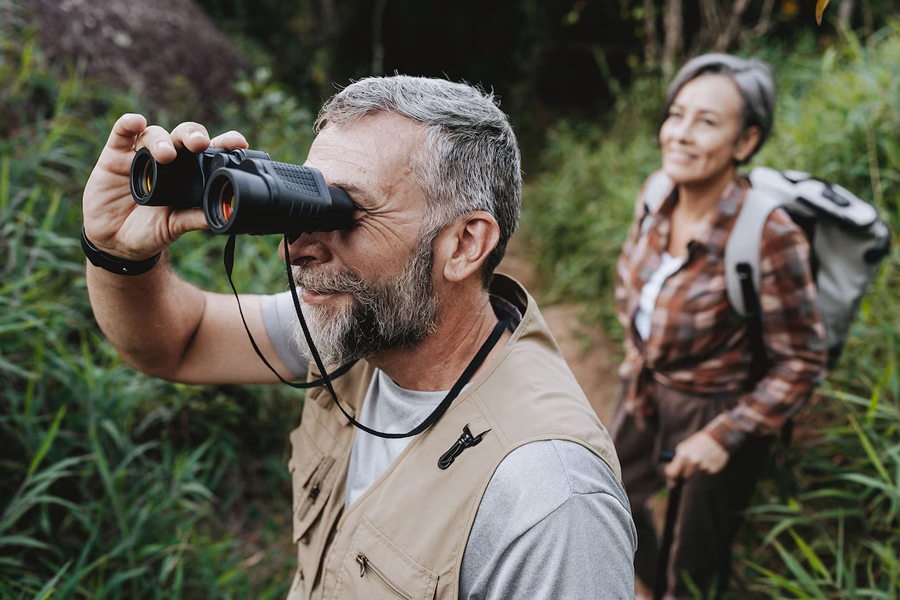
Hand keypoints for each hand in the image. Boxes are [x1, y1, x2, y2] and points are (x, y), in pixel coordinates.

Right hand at [82, 113, 248, 260]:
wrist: (116, 242)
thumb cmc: (150, 231)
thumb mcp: (175, 226)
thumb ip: (195, 218)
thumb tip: (224, 216)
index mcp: (190, 173)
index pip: (210, 151)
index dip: (225, 143)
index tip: (238, 143)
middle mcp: (169, 159)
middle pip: (184, 136)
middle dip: (194, 135)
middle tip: (200, 144)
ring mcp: (142, 155)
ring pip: (155, 134)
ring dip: (161, 140)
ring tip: (166, 156)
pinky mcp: (115, 156)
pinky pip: (122, 132)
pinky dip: (128, 123)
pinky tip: (136, 122)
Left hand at [664, 431, 728, 484]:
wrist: (717, 437)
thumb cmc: (697, 442)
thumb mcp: (684, 447)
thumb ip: (677, 461)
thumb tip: (671, 476)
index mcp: (683, 455)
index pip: (672, 473)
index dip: (671, 479)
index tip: (672, 482)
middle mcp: (693, 462)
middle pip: (685, 477)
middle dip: (685, 475)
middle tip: (689, 469)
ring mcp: (703, 466)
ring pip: (696, 477)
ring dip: (697, 472)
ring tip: (700, 461)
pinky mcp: (713, 470)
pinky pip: (706, 474)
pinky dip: (706, 470)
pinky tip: (708, 461)